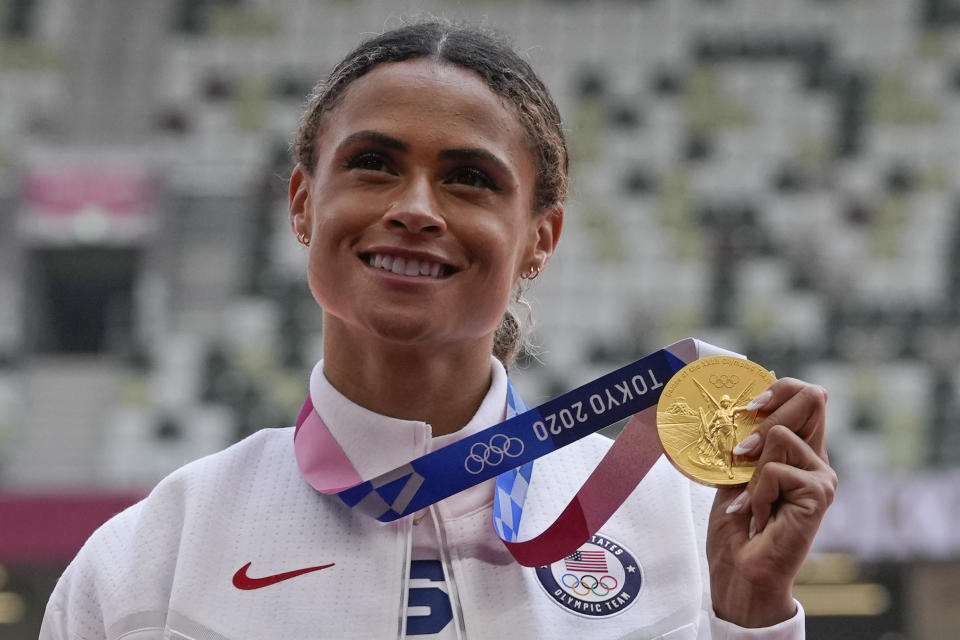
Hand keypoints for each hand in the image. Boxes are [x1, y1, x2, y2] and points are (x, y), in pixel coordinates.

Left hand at [706, 377, 837, 627]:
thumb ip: (745, 440)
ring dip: (751, 471)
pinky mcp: (820, 493)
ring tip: (751, 503)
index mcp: (799, 451)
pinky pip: (773, 469)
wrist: (740, 572)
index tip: (749, 408)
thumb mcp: (734, 473)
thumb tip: (750, 398)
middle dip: (764, 420)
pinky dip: (756, 493)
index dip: (781, 388)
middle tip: (741, 454)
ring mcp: (821, 476)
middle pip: (812, 398)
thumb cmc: (735, 527)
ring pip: (779, 435)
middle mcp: (816, 460)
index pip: (807, 396)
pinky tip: (759, 518)